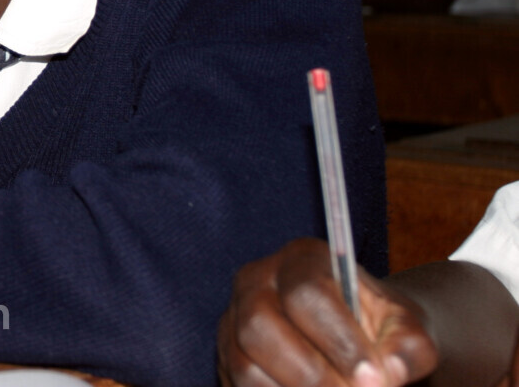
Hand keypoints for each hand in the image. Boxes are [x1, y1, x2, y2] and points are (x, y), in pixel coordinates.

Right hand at [218, 239, 436, 385]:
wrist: (362, 341)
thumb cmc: (383, 330)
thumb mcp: (409, 330)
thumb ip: (409, 347)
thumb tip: (390, 370)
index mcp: (302, 260)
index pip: (306, 292)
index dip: (339, 340)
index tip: (376, 380)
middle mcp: (256, 282)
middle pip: (259, 324)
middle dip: (311, 374)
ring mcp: (233, 321)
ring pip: (244, 365)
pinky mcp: (227, 359)